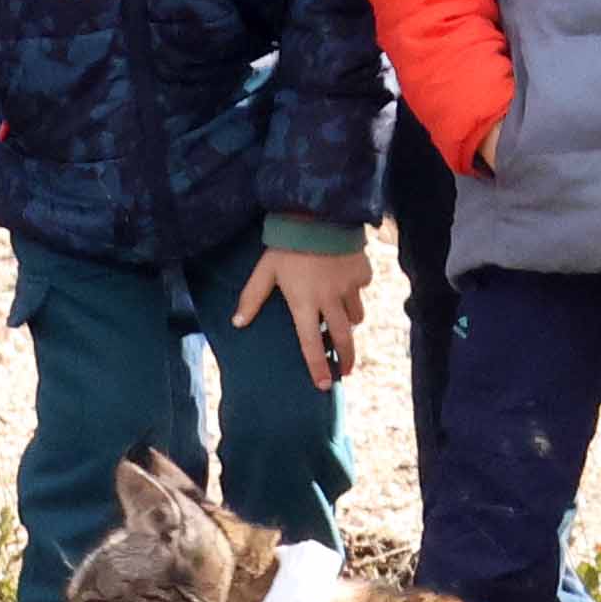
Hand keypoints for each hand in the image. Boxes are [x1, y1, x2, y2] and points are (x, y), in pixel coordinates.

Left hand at [233, 241, 371, 388]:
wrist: (318, 215)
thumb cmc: (286, 246)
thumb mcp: (265, 271)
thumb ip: (251, 298)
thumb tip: (238, 323)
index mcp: (304, 303)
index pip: (311, 343)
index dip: (317, 367)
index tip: (324, 385)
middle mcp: (330, 300)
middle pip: (343, 338)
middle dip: (345, 359)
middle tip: (345, 371)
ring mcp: (349, 288)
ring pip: (355, 316)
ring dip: (348, 323)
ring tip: (341, 322)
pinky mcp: (363, 274)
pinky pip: (361, 290)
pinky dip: (355, 291)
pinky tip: (345, 282)